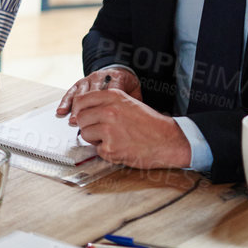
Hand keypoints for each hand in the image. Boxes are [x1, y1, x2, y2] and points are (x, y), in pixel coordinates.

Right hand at [56, 67, 142, 116]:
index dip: (104, 107)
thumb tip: (133, 118)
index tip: (102, 120)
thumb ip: (133, 103)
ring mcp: (89, 79)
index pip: (109, 92)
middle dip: (87, 109)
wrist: (118, 70)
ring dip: (75, 108)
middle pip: (92, 93)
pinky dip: (65, 102)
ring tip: (73, 120)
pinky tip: (61, 111)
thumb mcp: (134, 92)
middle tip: (84, 123)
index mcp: (116, 78)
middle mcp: (101, 77)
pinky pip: (71, 92)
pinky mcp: (80, 82)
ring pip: (80, 93)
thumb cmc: (127, 86)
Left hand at [65, 90, 189, 169]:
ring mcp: (109, 130)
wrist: (168, 141)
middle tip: (100, 129)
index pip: (81, 100)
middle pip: (81, 118)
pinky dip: (106, 151)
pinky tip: (120, 147)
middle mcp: (109, 111)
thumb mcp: (128, 103)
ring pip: (85, 134)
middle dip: (87, 125)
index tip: (82, 115)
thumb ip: (105, 103)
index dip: (79, 109)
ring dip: (95, 138)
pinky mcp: (111, 149)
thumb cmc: (150, 123)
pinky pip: (97, 150)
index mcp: (113, 97)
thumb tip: (81, 109)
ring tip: (113, 138)